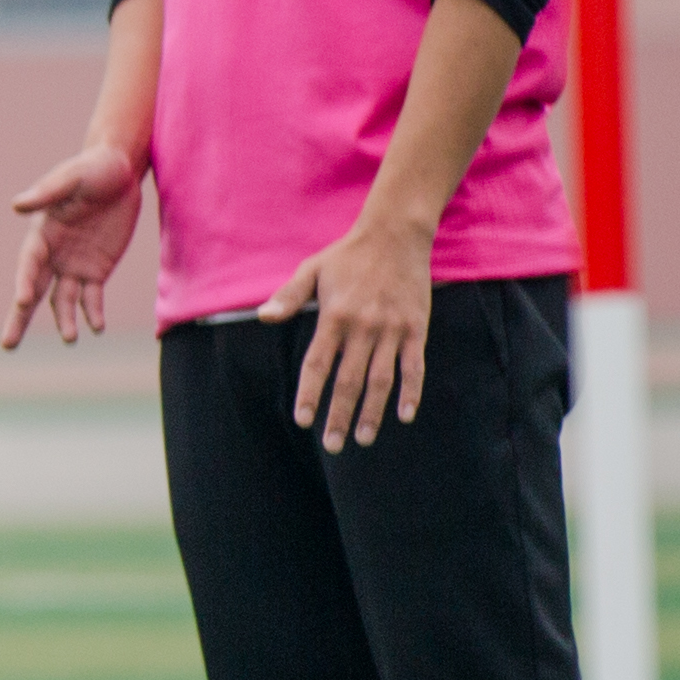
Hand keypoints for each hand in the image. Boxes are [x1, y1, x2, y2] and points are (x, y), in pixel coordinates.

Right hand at [1, 141, 146, 350]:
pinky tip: (97, 328)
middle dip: (20, 317)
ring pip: (63, 300)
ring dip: (65, 320)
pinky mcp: (96, 270)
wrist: (119, 171)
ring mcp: (73, 265)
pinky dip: (93, 313)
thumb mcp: (70, 177)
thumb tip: (16, 205)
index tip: (23, 299)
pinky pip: (92, 297)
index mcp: (41, 234)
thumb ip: (46, 193)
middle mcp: (52, 254)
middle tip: (8, 344)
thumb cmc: (91, 169)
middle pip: (33, 292)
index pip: (29, 264)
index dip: (24, 281)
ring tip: (70, 339)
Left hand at [262, 209, 441, 449]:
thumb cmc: (347, 255)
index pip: (317, 364)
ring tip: (363, 440)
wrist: (396, 234)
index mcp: (333, 317)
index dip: (309, 394)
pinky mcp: (416, 328)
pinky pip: (414, 366)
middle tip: (332, 445)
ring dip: (373, 412)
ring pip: (381, 380)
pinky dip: (410, 392)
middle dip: (340, 416)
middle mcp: (363, 328)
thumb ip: (287, 297)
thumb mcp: (311, 270)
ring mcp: (392, 330)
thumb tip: (263, 318)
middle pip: (348, 381)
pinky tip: (404, 415)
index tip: (302, 420)